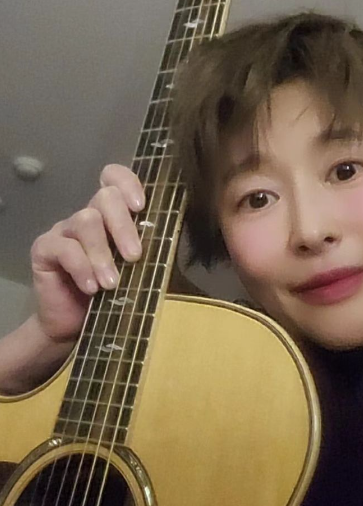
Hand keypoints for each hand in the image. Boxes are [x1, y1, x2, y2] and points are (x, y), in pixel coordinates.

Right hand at [30, 164, 144, 342]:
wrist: (75, 327)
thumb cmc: (112, 295)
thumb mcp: (136, 270)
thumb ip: (149, 249)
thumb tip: (173, 237)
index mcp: (112, 215)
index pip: (115, 178)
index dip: (127, 183)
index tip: (141, 206)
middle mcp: (88, 216)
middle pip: (105, 197)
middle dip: (123, 226)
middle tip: (134, 256)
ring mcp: (65, 230)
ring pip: (85, 221)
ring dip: (102, 253)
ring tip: (111, 283)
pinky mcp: (45, 249)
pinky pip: (64, 248)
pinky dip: (81, 267)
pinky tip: (91, 287)